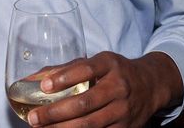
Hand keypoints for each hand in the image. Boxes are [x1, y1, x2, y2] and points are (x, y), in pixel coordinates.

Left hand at [25, 51, 180, 127]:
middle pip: (84, 102)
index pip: (85, 69)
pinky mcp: (125, 127)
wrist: (151, 85)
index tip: (43, 85)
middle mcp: (118, 86)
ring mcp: (123, 109)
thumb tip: (32, 78)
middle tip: (34, 118)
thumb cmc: (116, 72)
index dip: (63, 77)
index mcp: (110, 64)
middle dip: (55, 112)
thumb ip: (67, 69)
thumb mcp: (98, 62)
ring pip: (90, 123)